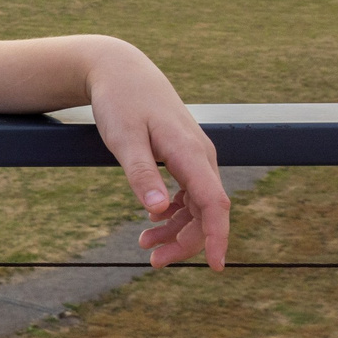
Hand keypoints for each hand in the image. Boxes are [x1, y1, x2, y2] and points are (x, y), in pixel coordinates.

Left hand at [85, 41, 230, 269]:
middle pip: (207, 211)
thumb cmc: (120, 102)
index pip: (214, 203)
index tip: (215, 266)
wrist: (121, 71)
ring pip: (199, 205)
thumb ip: (141, 173)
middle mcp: (201, 156)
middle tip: (154, 261)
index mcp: (190, 153)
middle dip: (186, 241)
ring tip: (145, 245)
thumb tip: (158, 209)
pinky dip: (174, 212)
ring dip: (178, 229)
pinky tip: (154, 221)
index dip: (217, 236)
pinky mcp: (185, 156)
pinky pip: (190, 193)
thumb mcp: (123, 138)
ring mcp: (196, 156)